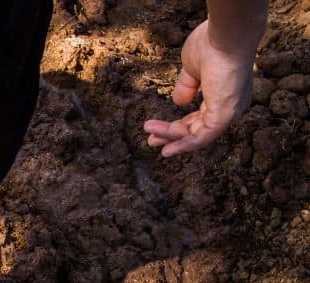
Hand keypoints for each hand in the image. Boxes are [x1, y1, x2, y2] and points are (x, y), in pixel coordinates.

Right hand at [144, 20, 254, 156]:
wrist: (225, 36)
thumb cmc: (213, 45)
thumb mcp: (192, 68)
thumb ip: (186, 87)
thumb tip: (178, 102)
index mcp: (224, 94)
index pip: (200, 117)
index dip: (179, 125)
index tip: (158, 128)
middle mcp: (230, 107)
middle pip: (197, 129)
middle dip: (172, 135)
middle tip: (151, 140)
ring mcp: (228, 113)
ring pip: (196, 135)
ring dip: (171, 138)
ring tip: (150, 140)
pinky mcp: (223, 117)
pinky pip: (201, 138)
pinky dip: (182, 145)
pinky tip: (166, 148)